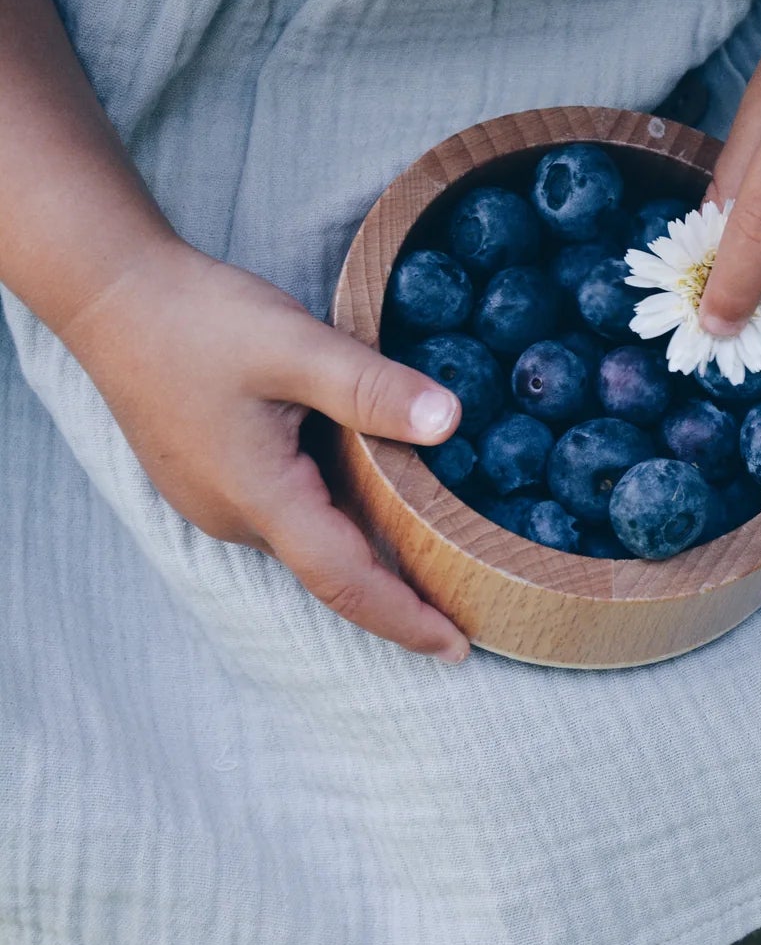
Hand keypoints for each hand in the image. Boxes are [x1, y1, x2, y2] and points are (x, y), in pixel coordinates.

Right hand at [60, 238, 470, 660]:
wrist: (110, 295)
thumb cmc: (197, 320)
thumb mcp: (295, 345)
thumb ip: (371, 387)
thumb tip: (451, 423)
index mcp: (260, 497)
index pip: (346, 581)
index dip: (405, 618)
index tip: (459, 649)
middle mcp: (234, 515)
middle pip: (329, 569)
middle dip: (395, 592)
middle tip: (466, 597)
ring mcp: (214, 498)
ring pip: (305, 537)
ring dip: (363, 548)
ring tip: (433, 547)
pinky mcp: (207, 474)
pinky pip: (282, 510)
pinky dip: (332, 513)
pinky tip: (367, 487)